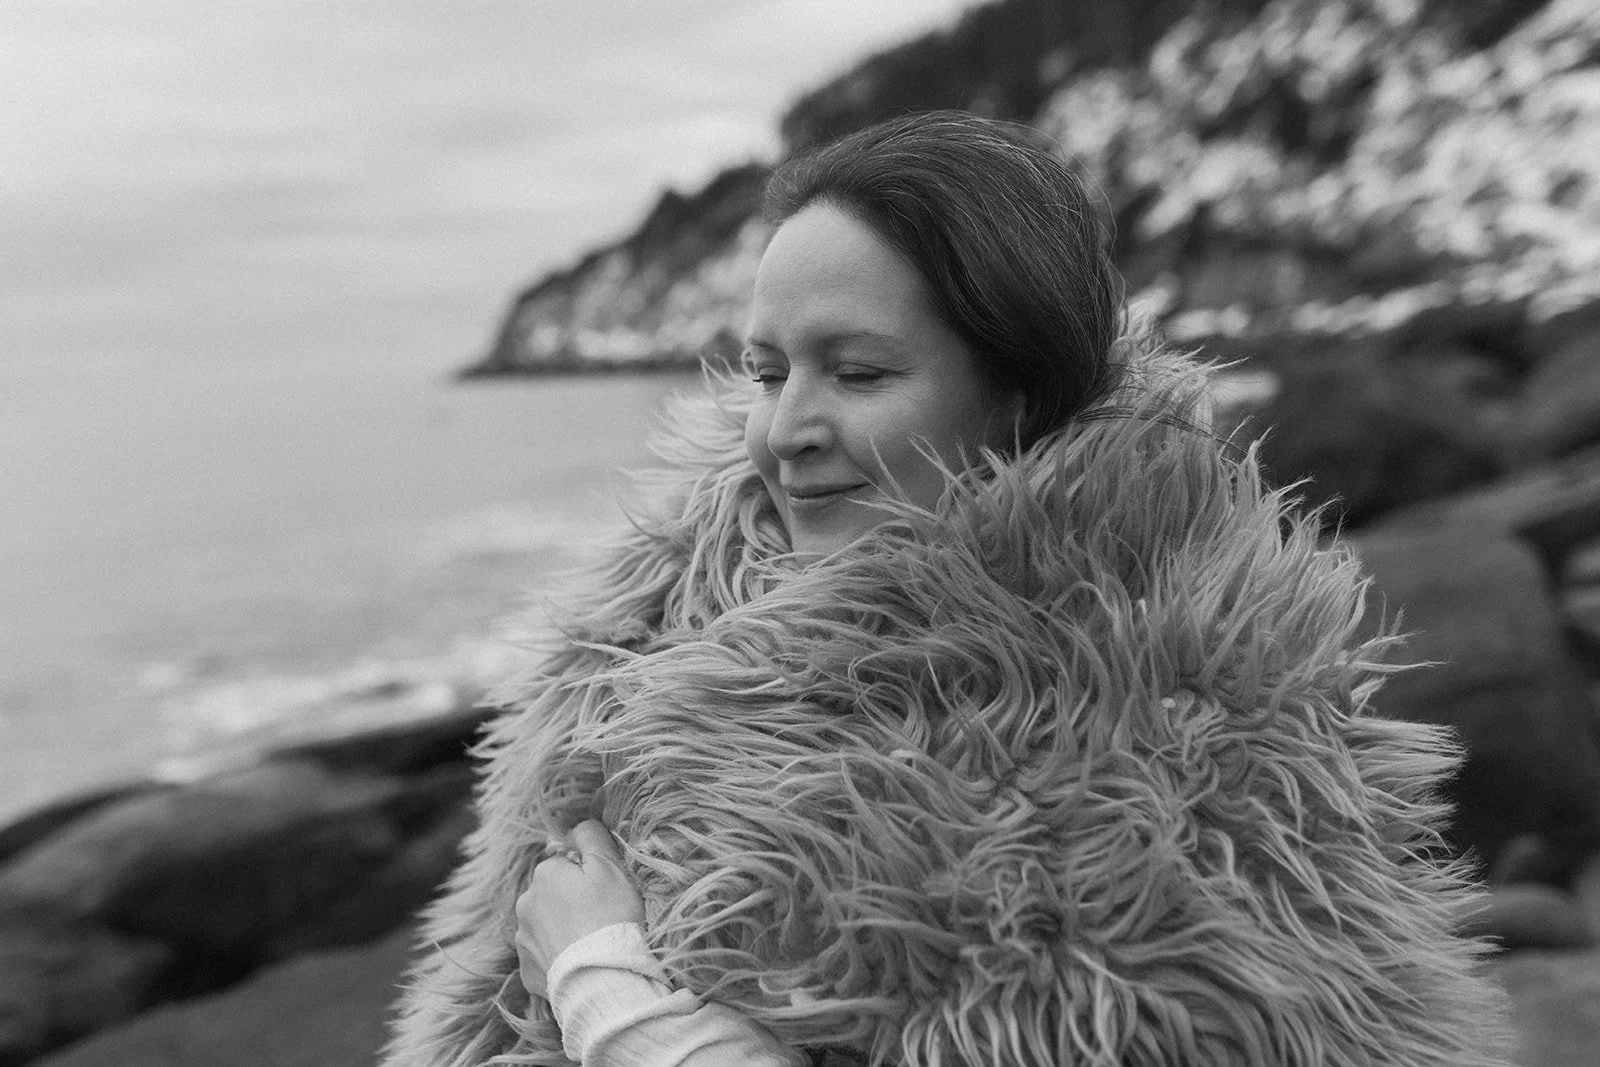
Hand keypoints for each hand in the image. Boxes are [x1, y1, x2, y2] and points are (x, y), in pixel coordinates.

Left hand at [515, 819, 645, 999]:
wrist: (602, 977)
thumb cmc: (610, 916)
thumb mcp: (609, 865)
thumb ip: (591, 836)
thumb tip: (577, 827)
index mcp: (544, 874)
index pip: (566, 865)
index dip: (589, 876)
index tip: (605, 892)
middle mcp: (525, 904)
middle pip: (553, 895)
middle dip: (572, 902)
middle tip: (600, 919)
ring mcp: (523, 940)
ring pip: (547, 926)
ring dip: (564, 930)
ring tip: (590, 944)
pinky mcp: (527, 971)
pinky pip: (544, 957)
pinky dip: (558, 958)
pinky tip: (578, 963)